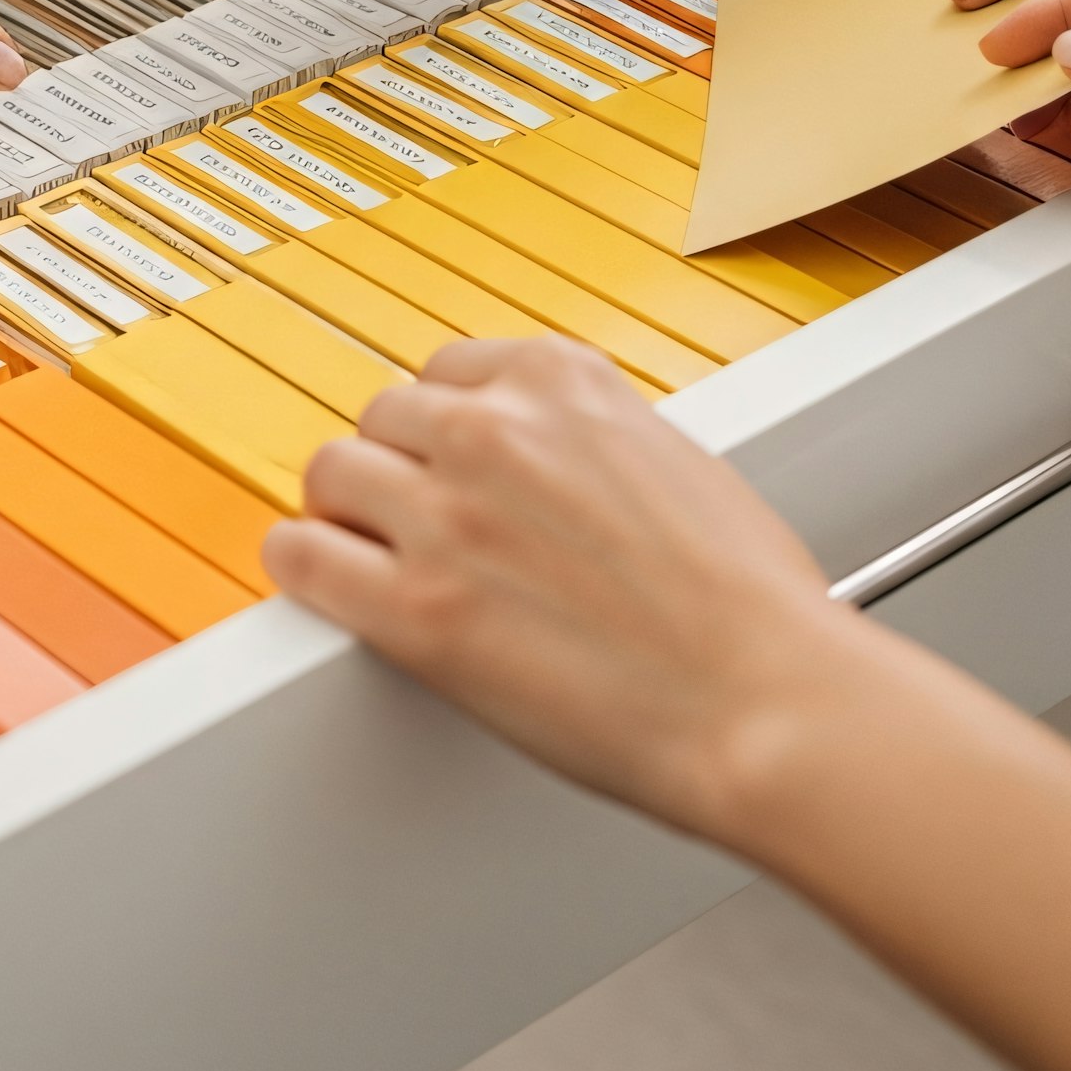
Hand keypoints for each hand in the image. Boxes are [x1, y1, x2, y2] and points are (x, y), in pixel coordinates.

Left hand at [271, 337, 1070, 1070]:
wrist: (769, 701)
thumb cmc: (752, 606)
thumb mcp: (675, 461)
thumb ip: (593, 443)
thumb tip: (557, 469)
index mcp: (561, 381)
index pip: (450, 369)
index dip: (445, 426)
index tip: (446, 460)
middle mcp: (494, 428)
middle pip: (383, 417)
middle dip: (396, 467)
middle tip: (414, 521)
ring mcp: (445, 514)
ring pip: (332, 474)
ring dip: (347, 514)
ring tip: (368, 556)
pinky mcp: (414, 609)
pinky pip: (301, 558)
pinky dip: (305, 569)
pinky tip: (324, 586)